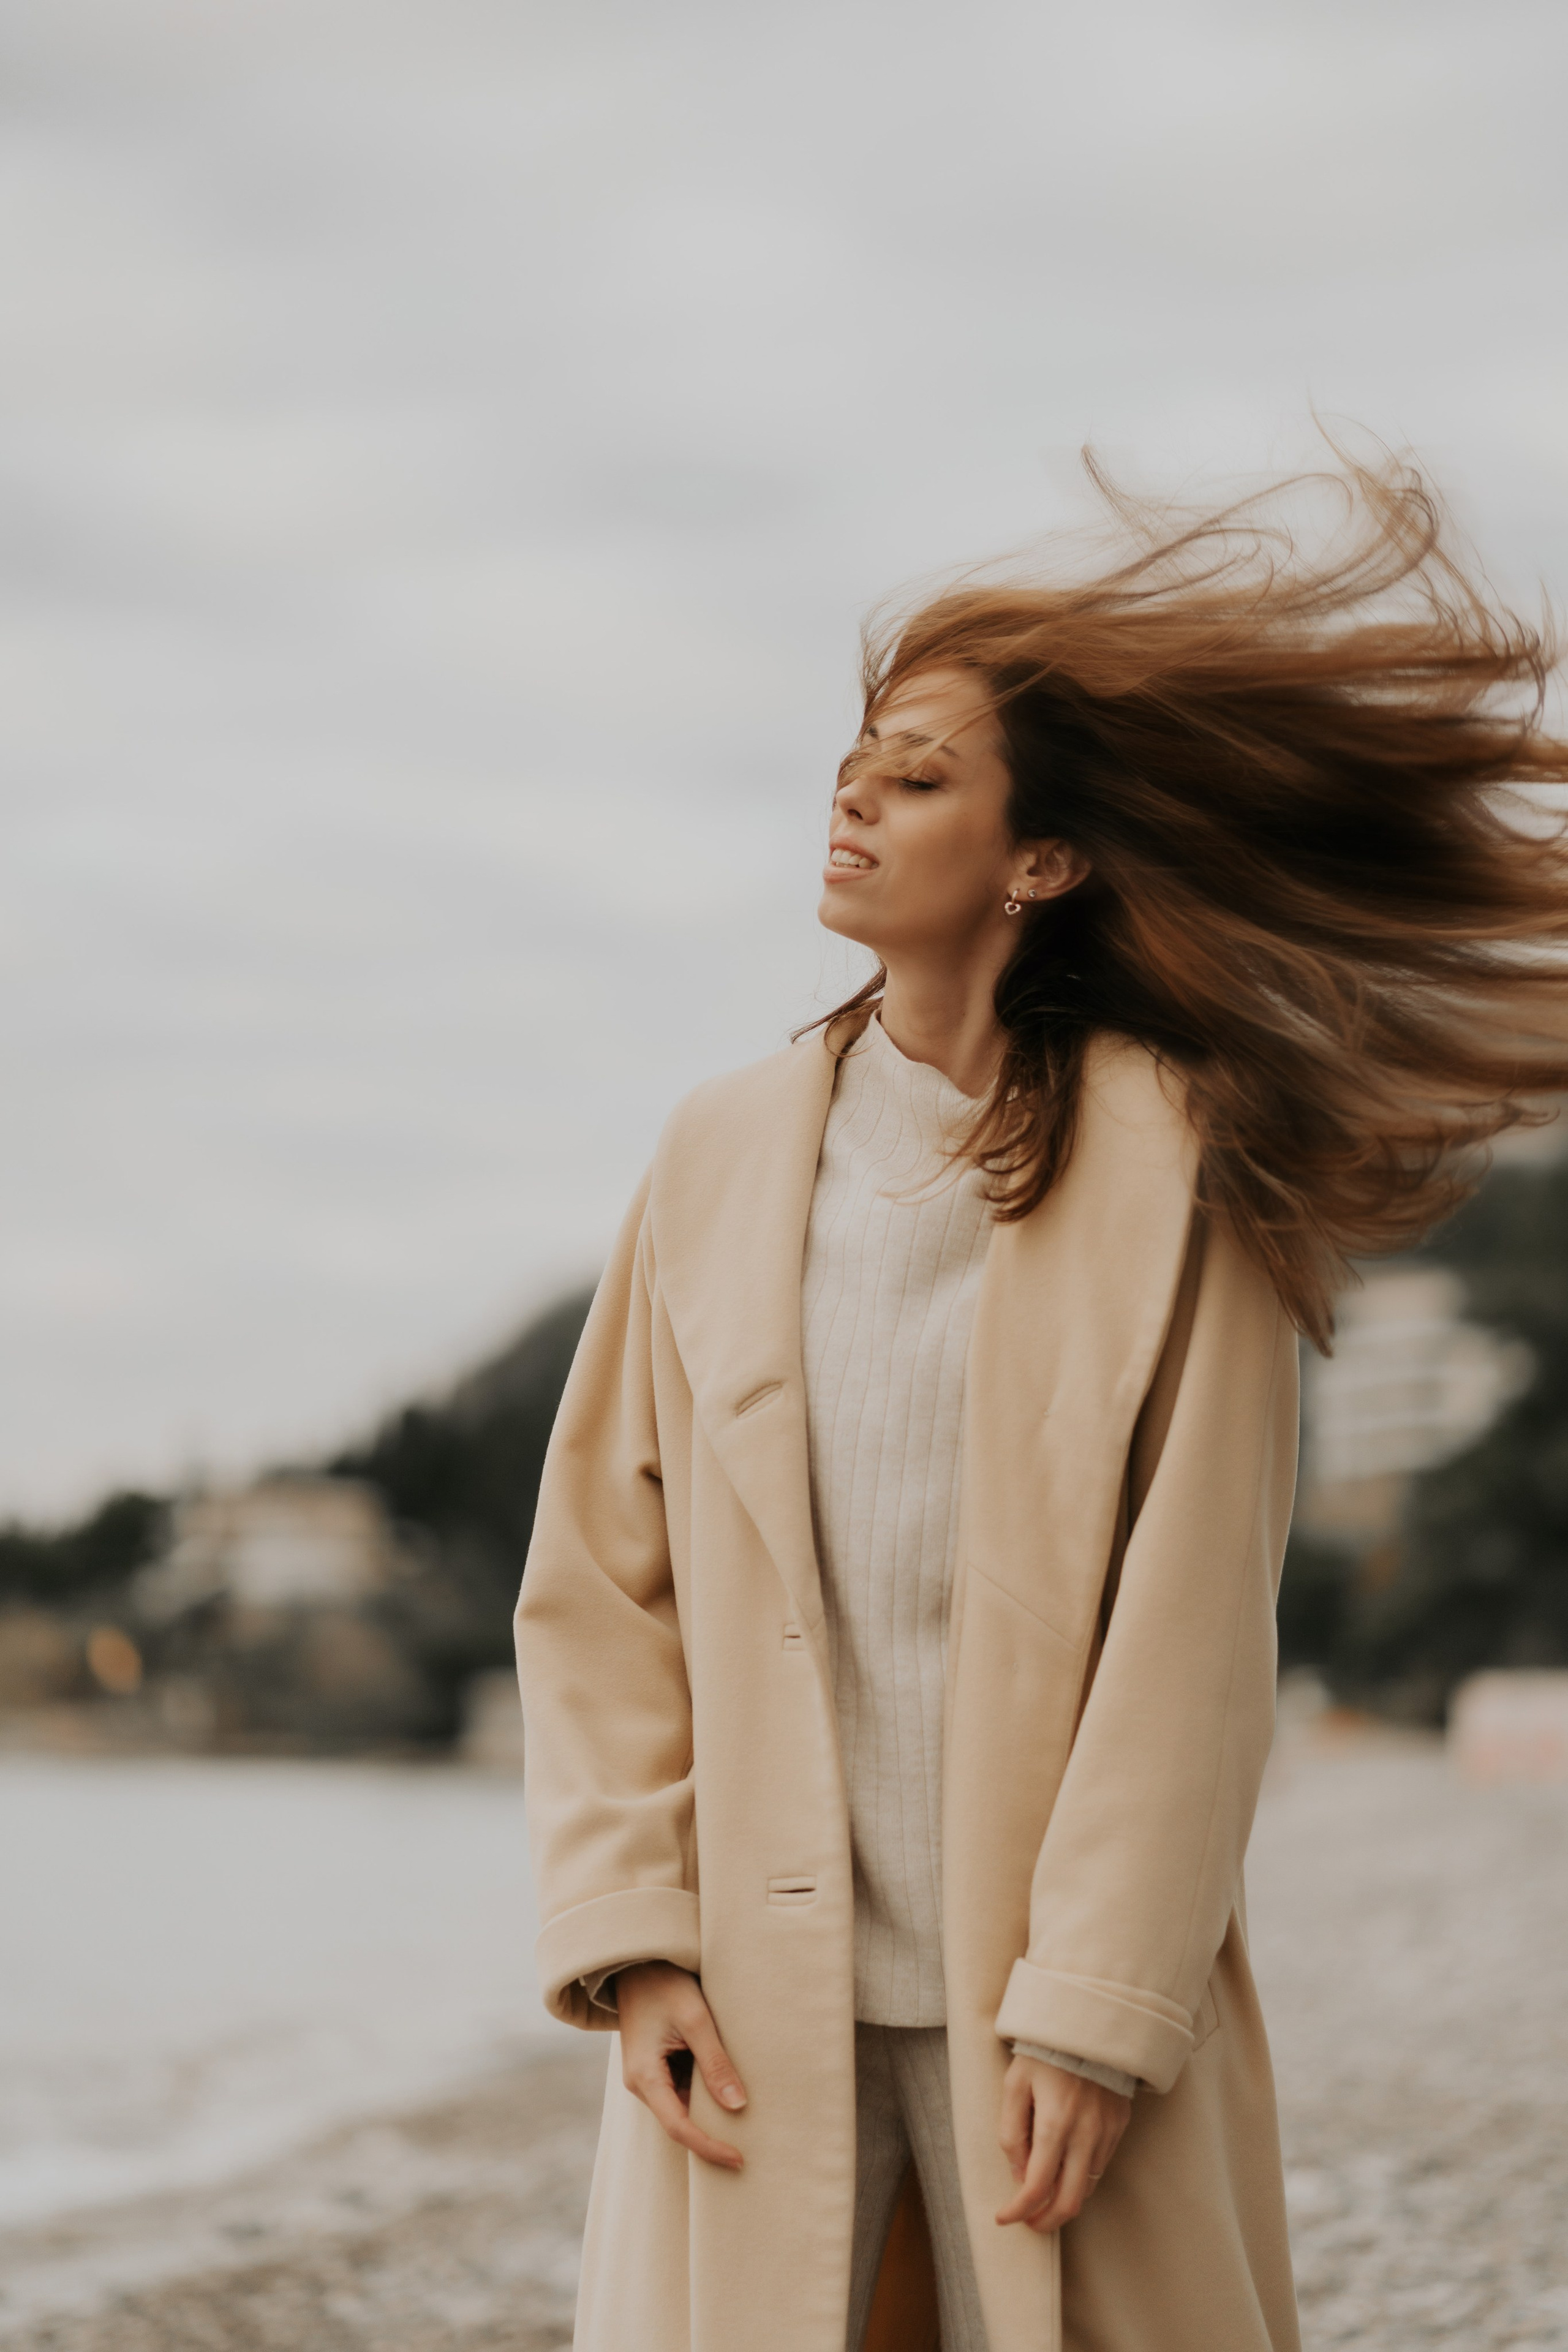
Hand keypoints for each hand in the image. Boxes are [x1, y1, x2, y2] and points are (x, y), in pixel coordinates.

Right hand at [614, 1961, 748, 2170]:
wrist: (638, 1961)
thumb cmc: (665, 1985)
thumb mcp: (696, 2019)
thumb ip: (715, 2063)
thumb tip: (738, 2106)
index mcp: (645, 2076)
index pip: (679, 2127)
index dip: (709, 2147)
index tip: (740, 2159)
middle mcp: (641, 2083)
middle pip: (679, 2122)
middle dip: (711, 2137)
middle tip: (750, 2150)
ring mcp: (647, 2075)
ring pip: (681, 2107)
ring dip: (709, 2114)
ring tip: (746, 2124)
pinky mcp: (655, 2066)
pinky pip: (681, 2090)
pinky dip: (704, 2094)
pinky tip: (727, 2091)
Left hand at [995, 2056, 1130, 2233]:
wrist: (1089, 2023)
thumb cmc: (1044, 2052)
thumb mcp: (1014, 2085)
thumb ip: (1011, 2133)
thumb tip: (1017, 2175)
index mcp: (1054, 2125)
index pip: (1036, 2188)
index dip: (1017, 2211)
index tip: (1003, 2217)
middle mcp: (1085, 2136)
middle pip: (1069, 2203)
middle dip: (1046, 2222)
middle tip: (1028, 2221)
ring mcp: (1106, 2133)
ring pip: (1086, 2188)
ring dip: (1063, 2201)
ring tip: (1042, 2195)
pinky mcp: (1118, 2127)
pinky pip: (1099, 2166)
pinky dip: (1080, 2178)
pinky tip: (1064, 2168)